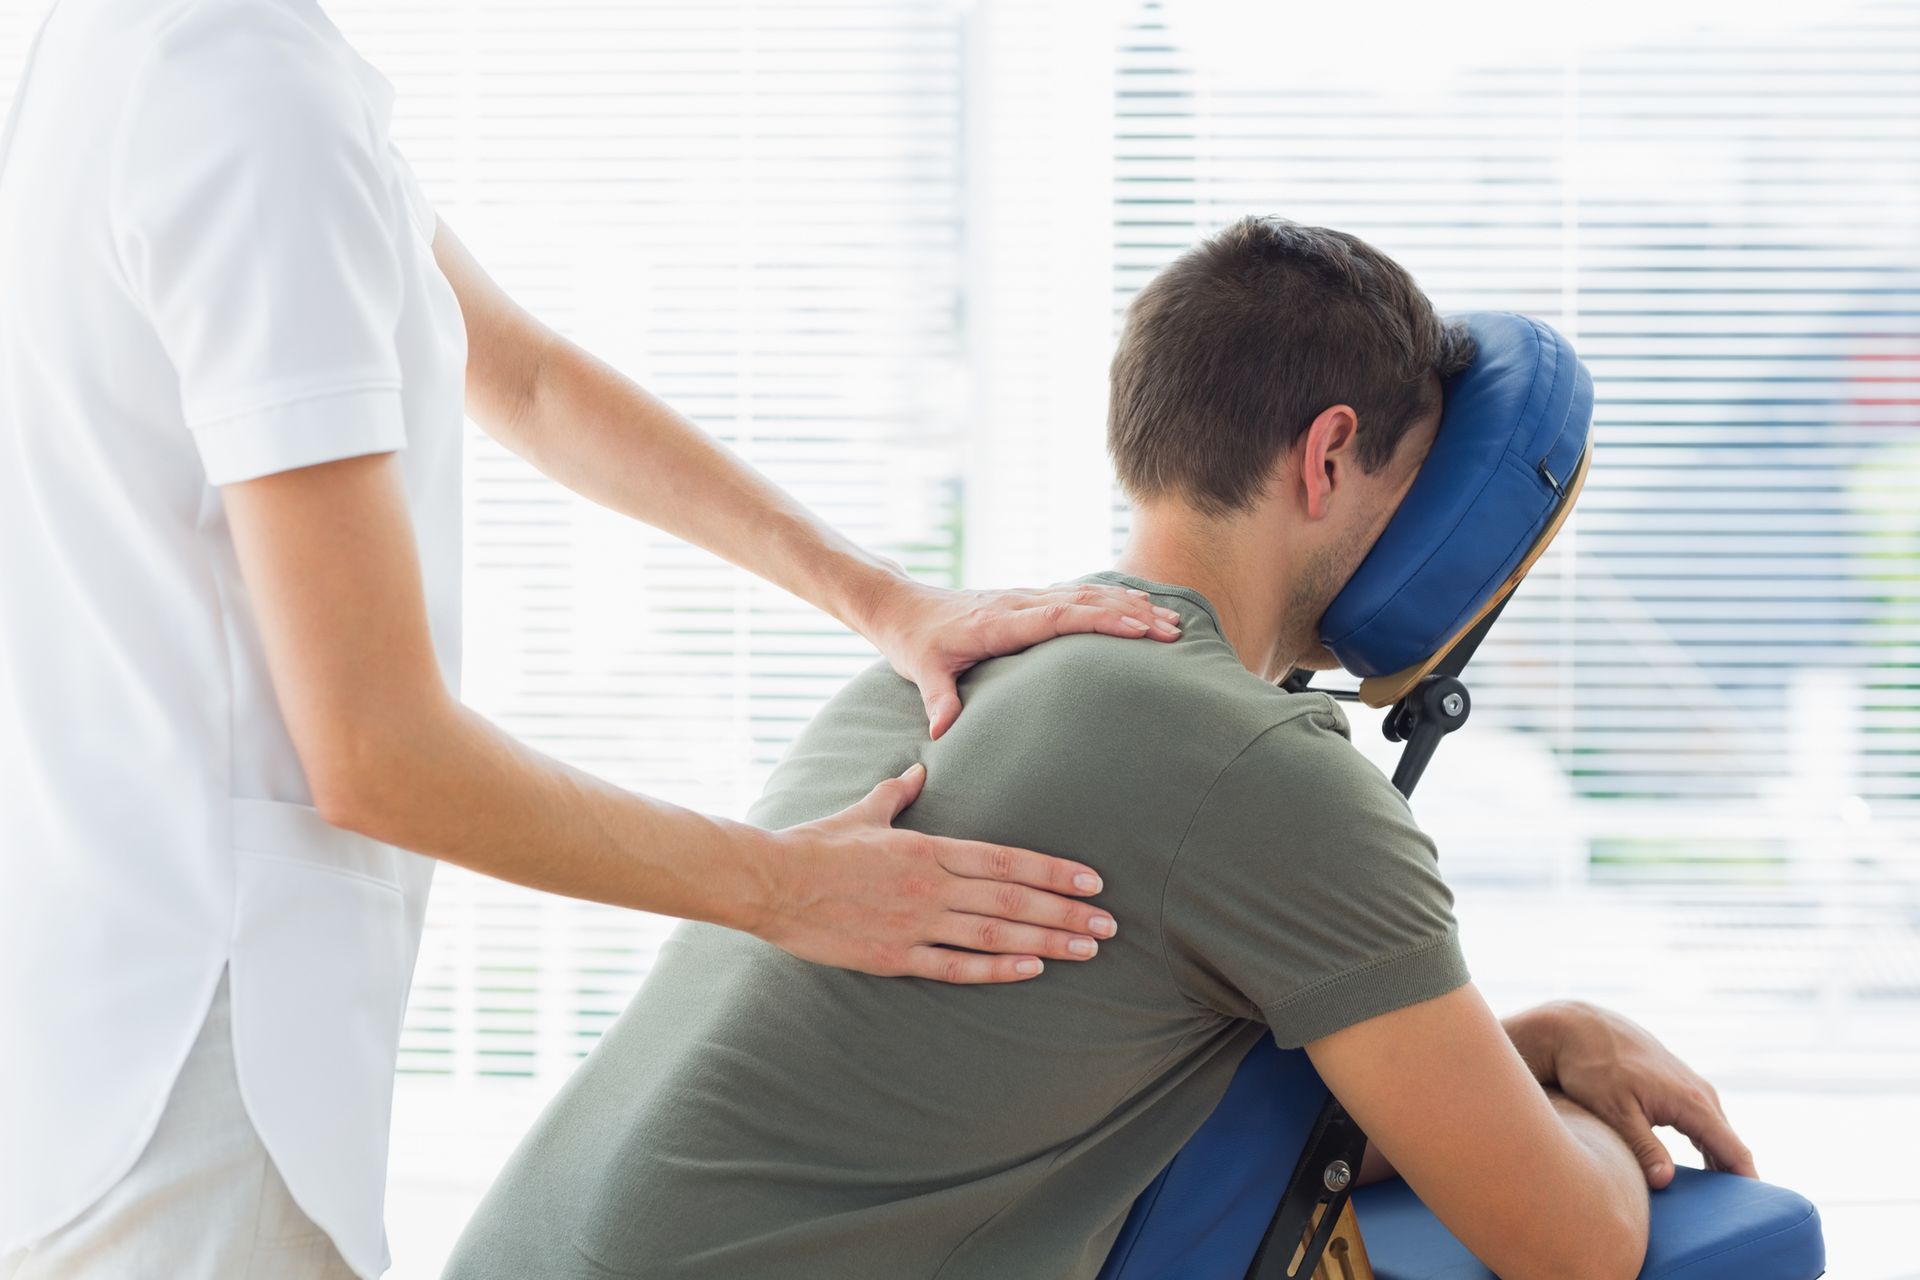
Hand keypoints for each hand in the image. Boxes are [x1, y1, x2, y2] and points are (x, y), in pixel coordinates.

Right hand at [750, 761, 1116, 982]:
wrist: (769, 881)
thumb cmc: (816, 843)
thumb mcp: (864, 810)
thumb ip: (899, 793)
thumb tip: (919, 769)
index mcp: (928, 848)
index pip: (1006, 858)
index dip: (1054, 871)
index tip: (1092, 880)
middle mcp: (931, 885)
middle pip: (1013, 897)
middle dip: (1066, 911)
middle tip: (1109, 924)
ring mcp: (915, 923)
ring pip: (994, 933)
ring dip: (1046, 941)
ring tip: (1087, 948)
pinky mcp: (894, 957)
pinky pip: (955, 966)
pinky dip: (996, 968)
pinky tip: (1032, 969)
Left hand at [860, 576, 1180, 738]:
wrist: (900, 605)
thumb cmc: (913, 640)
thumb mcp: (919, 670)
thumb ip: (937, 697)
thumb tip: (942, 732)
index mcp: (998, 620)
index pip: (1058, 615)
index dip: (1100, 620)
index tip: (1139, 627)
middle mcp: (1017, 603)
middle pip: (1084, 602)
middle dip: (1131, 613)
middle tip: (1173, 632)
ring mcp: (1025, 599)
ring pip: (1085, 594)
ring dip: (1128, 605)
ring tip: (1171, 621)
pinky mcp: (1027, 601)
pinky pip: (1077, 596)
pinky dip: (1111, 600)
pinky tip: (1139, 606)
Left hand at [1506, 1001, 1755, 1188]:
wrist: (1579, 1027)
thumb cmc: (1593, 1068)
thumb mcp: (1615, 1111)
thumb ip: (1643, 1147)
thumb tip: (1666, 1182)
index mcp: (1691, 1101)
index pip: (1733, 1149)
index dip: (1748, 1182)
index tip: (1758, 1211)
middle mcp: (1699, 1092)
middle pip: (1729, 1144)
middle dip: (1735, 1179)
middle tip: (1735, 1216)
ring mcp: (1690, 1086)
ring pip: (1715, 1132)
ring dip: (1721, 1163)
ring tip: (1721, 1203)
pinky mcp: (1677, 1084)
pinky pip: (1702, 1121)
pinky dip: (1707, 1145)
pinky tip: (1701, 1170)